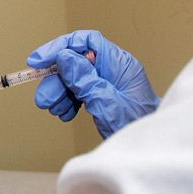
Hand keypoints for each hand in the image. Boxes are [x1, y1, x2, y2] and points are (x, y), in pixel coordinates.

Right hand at [27, 30, 159, 137]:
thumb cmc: (140, 129)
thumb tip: (65, 56)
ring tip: (54, 110)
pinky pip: (79, 91)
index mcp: (119, 64)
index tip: (38, 61)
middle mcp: (113, 69)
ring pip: (74, 78)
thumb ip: (85, 80)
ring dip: (59, 92)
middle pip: (76, 62)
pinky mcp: (104, 96)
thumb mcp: (108, 105)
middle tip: (44, 99)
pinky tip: (65, 113)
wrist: (154, 151)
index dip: (60, 47)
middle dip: (56, 79)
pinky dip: (68, 101)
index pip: (86, 42)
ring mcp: (109, 82)